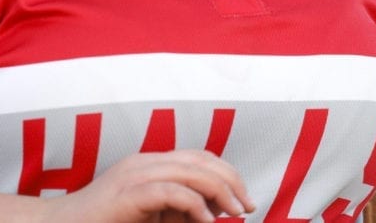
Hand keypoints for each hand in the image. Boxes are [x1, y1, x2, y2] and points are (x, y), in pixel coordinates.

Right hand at [38, 149, 254, 222]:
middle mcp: (144, 162)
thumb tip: (213, 214)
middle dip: (231, 181)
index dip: (227, 173)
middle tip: (248, 207)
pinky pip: (170, 192)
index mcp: (149, 164)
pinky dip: (195, 207)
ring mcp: (134, 175)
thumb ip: (176, 212)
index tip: (244, 200)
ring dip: (220, 192)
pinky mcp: (127, 195)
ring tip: (235, 214)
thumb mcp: (148, 217)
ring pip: (190, 172)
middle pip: (200, 160)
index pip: (198, 157)